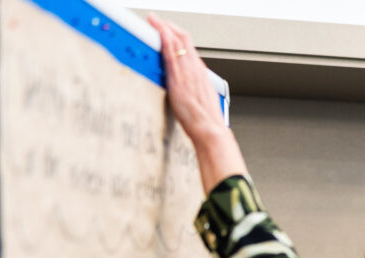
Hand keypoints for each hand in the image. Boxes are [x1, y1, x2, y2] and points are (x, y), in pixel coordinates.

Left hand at [147, 15, 246, 192]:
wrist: (210, 130)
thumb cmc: (206, 121)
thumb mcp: (202, 99)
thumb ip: (193, 88)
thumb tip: (185, 88)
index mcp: (201, 74)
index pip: (189, 47)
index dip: (178, 35)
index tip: (168, 30)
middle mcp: (195, 70)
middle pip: (183, 39)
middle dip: (169, 26)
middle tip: (157, 20)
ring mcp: (187, 73)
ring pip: (176, 42)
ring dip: (164, 28)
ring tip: (153, 21)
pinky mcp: (179, 79)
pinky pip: (171, 54)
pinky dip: (165, 40)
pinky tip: (158, 33)